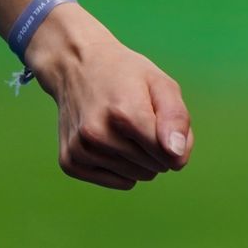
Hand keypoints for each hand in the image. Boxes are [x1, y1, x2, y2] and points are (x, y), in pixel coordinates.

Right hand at [33, 30, 194, 190]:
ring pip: (136, 177)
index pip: (168, 154)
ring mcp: (80, 150)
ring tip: (125, 128)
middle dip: (157, 148)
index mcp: (124, 113)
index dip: (175, 140)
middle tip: (142, 119)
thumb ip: (177, 118)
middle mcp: (98, 134)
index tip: (163, 119)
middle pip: (154, 167)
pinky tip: (111, 140)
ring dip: (140, 158)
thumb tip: (177, 157)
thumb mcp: (161, 83)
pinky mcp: (70, 162)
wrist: (76, 66)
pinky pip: (117, 181)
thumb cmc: (126, 75)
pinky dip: (121, 166)